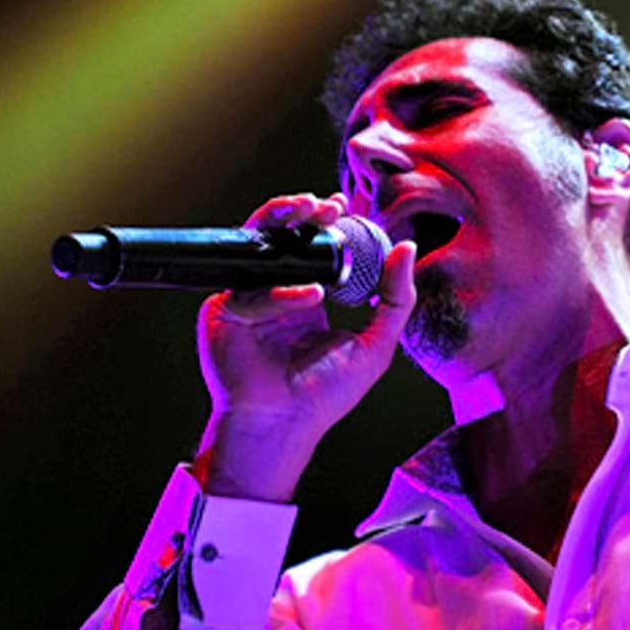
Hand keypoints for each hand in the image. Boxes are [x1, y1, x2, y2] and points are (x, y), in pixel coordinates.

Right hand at [194, 192, 416, 500]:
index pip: (310, 247)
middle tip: (325, 204)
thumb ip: (395, 298)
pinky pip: (251, 292)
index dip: (323, 224)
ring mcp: (244, 300)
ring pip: (255, 247)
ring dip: (281, 224)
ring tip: (310, 213)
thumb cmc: (325, 394)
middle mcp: (271, 292)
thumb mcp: (376, 343)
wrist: (286, 425)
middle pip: (278, 237)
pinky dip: (282, 294)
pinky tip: (311, 298)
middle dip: (300, 212)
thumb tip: (407, 247)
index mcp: (303, 296)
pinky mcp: (222, 314)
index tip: (344, 206)